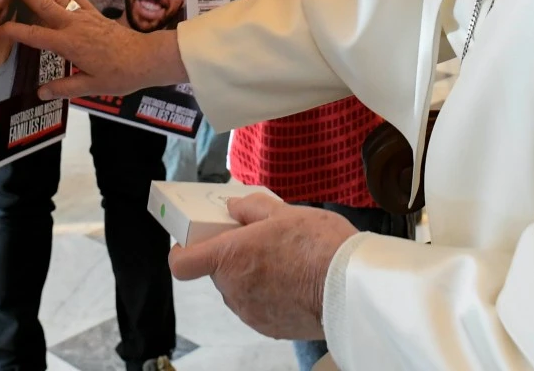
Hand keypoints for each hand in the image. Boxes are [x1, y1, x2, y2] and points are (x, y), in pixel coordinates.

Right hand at [0, 0, 187, 98]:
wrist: (146, 58)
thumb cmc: (120, 74)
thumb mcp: (90, 86)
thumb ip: (64, 88)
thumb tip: (41, 93)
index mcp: (67, 44)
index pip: (33, 35)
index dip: (12, 32)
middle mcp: (73, 25)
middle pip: (42, 4)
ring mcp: (85, 17)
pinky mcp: (95, 14)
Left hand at [168, 193, 357, 340]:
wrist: (350, 288)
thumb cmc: (319, 246)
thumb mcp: (284, 211)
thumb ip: (251, 207)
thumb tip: (233, 207)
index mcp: (230, 257)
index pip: (182, 264)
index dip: (182, 252)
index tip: (192, 243)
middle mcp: (233, 289)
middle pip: (217, 272)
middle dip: (233, 257)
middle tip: (260, 242)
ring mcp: (250, 312)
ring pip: (239, 289)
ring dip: (252, 276)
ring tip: (285, 262)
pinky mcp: (268, 327)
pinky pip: (257, 306)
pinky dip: (268, 295)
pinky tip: (293, 282)